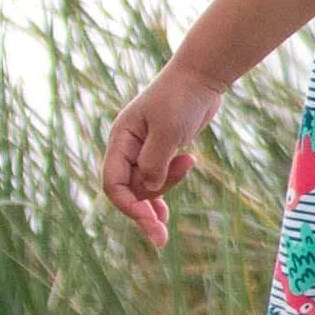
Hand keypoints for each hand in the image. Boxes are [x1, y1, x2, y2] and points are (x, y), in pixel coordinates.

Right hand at [101, 61, 224, 247]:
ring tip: (180, 188)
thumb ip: (154, 162)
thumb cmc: (182, 98)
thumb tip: (149, 191)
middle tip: (161, 238)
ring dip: (161, 196)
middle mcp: (128, 148)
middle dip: (144, 211)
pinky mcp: (162, 152)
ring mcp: (144, 151)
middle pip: (129, 190)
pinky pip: (158, 181)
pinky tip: (169, 207)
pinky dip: (165, 192)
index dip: (128, 205)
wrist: (202, 77)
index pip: (112, 183)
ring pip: (146, 187)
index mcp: (120, 140)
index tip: (149, 219)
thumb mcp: (167, 130)